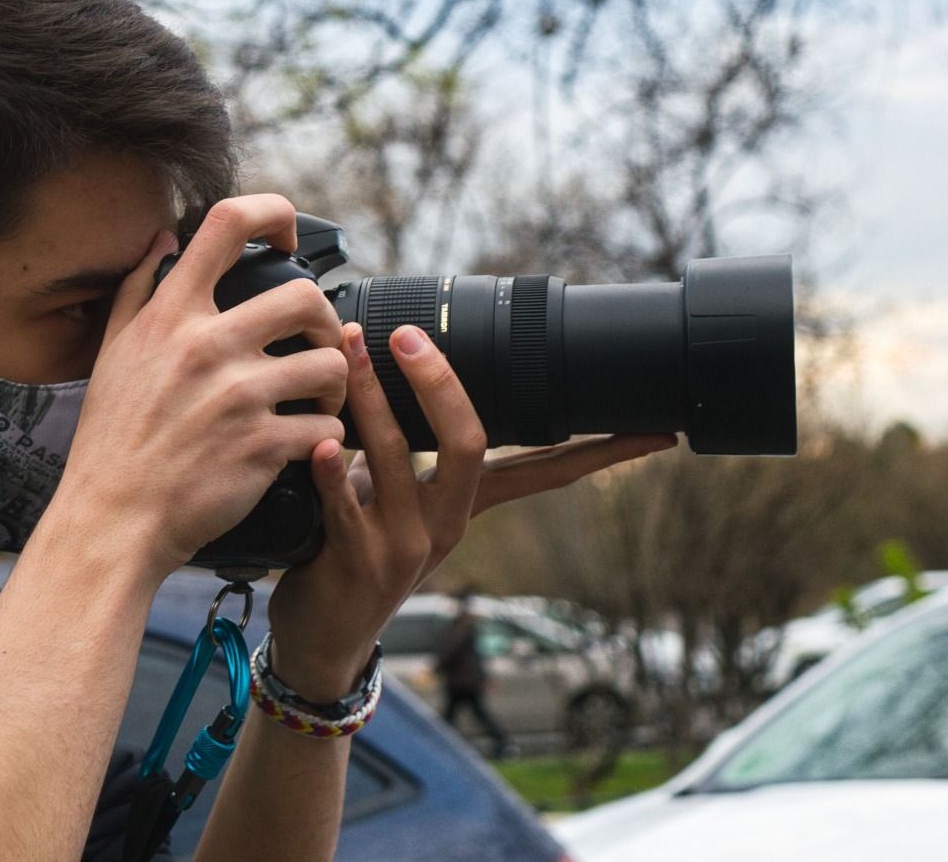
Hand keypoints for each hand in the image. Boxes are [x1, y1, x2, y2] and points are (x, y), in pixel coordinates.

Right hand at [49, 195, 350, 578]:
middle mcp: (206, 346)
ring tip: (321, 400)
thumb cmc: (110, 441)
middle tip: (319, 345)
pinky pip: (327, 425)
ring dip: (336, 384)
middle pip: (305, 296)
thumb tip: (162, 239)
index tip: (286, 239)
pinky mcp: (261, 446)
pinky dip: (326, 436)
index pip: (227, 223)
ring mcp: (237, 396)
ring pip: (330, 363)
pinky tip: (308, 445)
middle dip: (326, 321)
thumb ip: (138, 290)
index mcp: (171, 316)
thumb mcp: (112, 353)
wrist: (112, 520)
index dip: (273, 213)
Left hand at [266, 321, 675, 699]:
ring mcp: (402, 545)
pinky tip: (319, 442)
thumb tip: (397, 376)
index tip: (654, 427)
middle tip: (411, 332)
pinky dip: (328, 470)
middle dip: (442, 382)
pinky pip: (343, 506)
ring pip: (396, 458)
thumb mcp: (391, 499)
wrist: (323, 641)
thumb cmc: (352, 555)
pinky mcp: (356, 562)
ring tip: (350, 352)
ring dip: (372, 398)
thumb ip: (397, 448)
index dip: (598, 450)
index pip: (544, 470)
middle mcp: (444, 524)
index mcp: (464, 506)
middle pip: (469, 444)